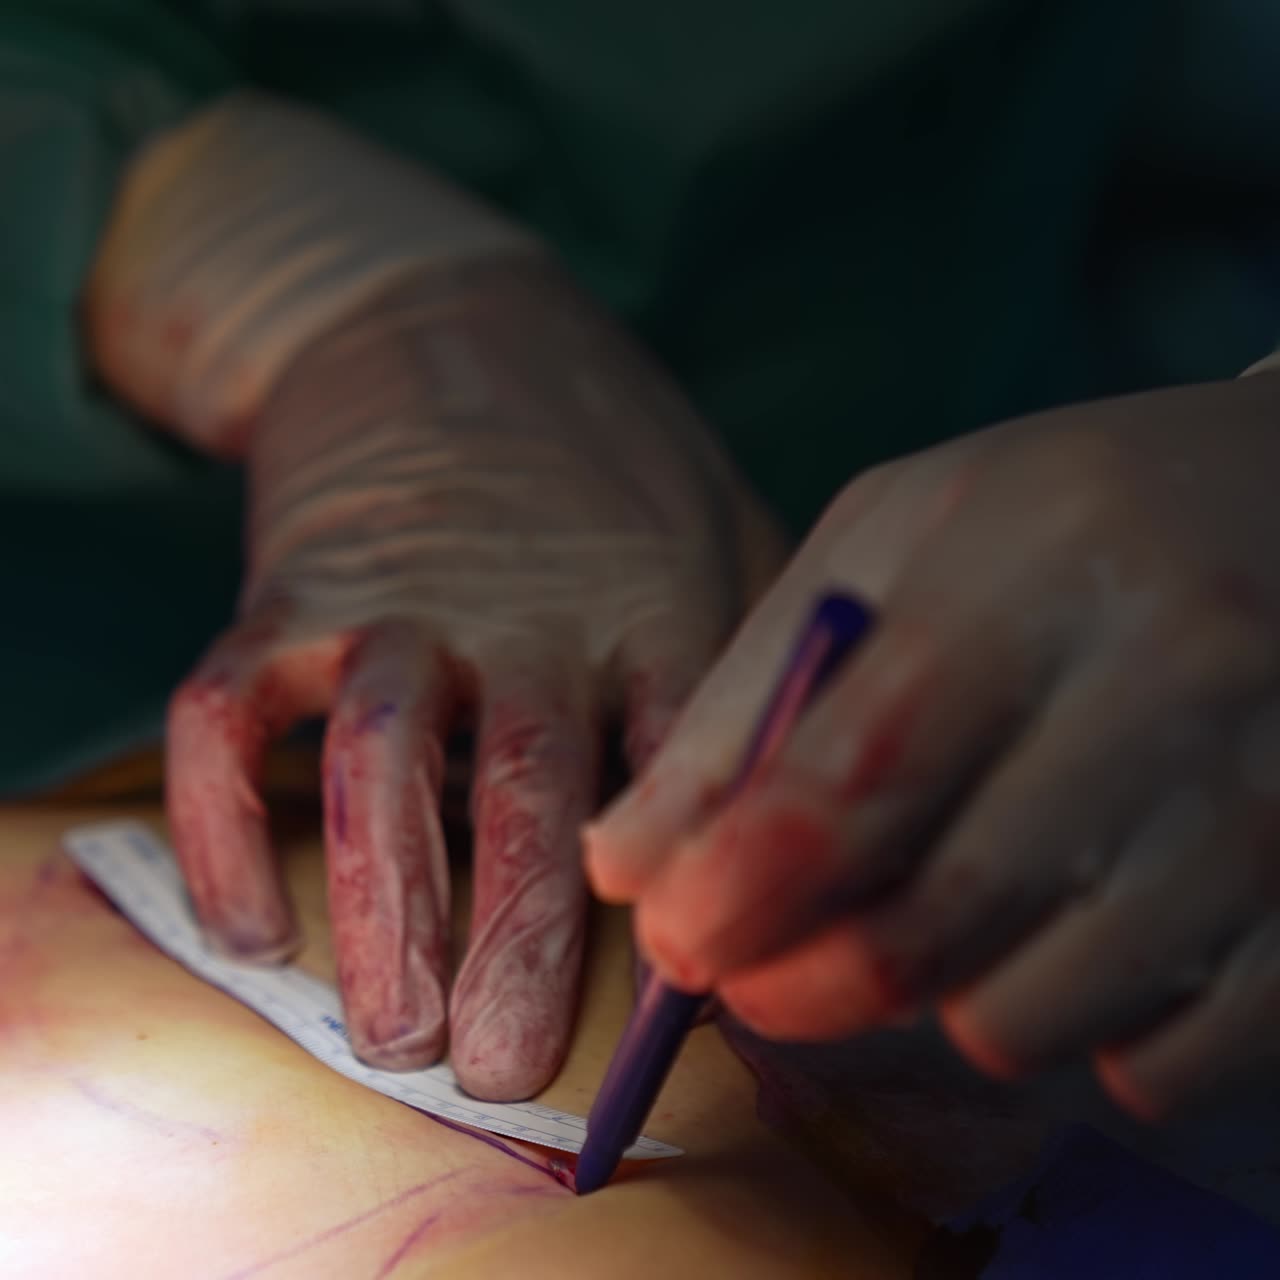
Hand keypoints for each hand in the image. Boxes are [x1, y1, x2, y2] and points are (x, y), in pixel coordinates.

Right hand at [164, 256, 781, 1099]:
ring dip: (382, 905)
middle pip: (528, 788)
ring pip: (381, 764)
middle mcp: (525, 612)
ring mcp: (399, 600)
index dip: (688, 889)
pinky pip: (231, 716)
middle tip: (504, 1068)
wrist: (448, 309)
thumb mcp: (726, 520)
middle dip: (520, 941)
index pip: (681, 766)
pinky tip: (247, 930)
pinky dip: (222, 827)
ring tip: (389, 1030)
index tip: (689, 997)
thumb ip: (764, 650)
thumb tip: (804, 804)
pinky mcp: (288, 588)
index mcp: (651, 602)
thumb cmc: (608, 450)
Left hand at [588, 374, 1279, 1119]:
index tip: (676, 942)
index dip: (737, 892)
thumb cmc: (1069, 515)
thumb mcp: (897, 541)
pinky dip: (1078, 1033)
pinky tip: (1074, 933)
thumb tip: (625, 862)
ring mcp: (1271, 808)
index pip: (857, 780)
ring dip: (941, 999)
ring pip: (1028, 1021)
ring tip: (950, 904)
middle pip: (930, 929)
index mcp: (1034, 574)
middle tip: (758, 965)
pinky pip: (1158, 1066)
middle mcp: (1172, 688)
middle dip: (801, 983)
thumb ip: (753, 694)